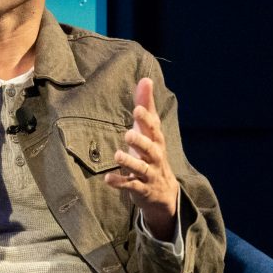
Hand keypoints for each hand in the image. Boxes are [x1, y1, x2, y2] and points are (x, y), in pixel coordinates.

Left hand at [105, 77, 178, 240]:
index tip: (137, 108)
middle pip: (150, 149)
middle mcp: (155, 157)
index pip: (153, 128)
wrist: (164, 192)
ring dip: (130, 162)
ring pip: (141, 168)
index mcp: (156, 140)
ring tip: (117, 155)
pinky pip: (130, 185)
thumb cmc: (152, 153)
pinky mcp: (140, 188)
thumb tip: (145, 79)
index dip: (146, 119)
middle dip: (141, 141)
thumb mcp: (150, 130)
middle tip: (128, 133)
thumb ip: (146, 106)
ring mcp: (148, 174)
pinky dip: (120, 182)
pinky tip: (107, 179)